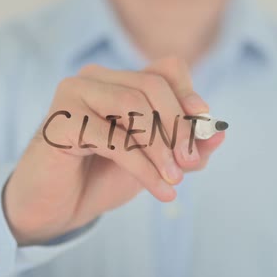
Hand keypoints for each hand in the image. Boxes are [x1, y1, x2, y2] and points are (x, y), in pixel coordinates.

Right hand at [2, 58, 225, 244]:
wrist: (56, 207)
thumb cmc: (102, 176)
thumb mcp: (155, 161)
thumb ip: (185, 148)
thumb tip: (220, 134)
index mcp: (117, 79)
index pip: (166, 69)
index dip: (188, 96)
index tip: (204, 128)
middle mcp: (94, 78)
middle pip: (152, 85)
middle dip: (178, 126)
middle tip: (190, 164)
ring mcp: (74, 94)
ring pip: (133, 105)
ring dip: (161, 147)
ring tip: (174, 180)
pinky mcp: (61, 120)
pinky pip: (114, 138)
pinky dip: (144, 167)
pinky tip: (160, 190)